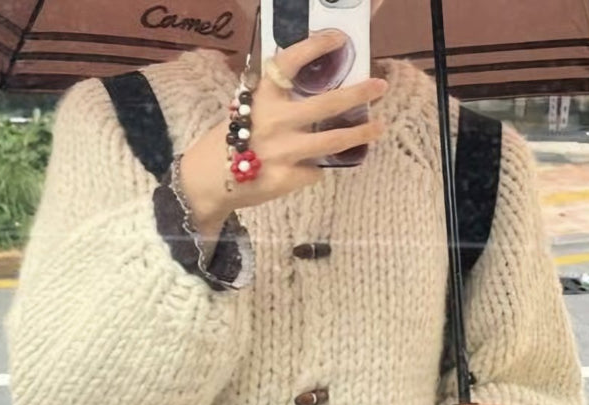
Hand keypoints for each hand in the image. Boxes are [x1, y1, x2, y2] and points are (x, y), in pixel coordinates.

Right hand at [179, 30, 387, 233]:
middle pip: (326, 104)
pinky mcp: (287, 178)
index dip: (315, 47)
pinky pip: (316, 170)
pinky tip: (307, 168)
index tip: (339, 39)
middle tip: (380, 86)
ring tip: (378, 127)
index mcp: (262, 96)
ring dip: (360, 134)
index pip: (289, 63)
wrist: (208, 180)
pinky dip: (317, 168)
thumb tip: (316, 91)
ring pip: (332, 141)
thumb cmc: (231, 141)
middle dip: (358, 93)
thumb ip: (277, 101)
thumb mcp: (247, 109)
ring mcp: (283, 150)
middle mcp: (274, 120)